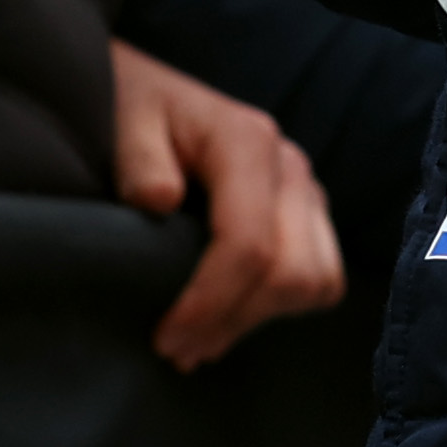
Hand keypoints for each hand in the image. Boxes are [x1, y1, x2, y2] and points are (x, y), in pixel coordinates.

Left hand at [111, 39, 343, 367]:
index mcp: (247, 141)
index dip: (210, 303)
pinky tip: (229, 314)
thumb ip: (139, 159)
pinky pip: (321, 279)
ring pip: (315, 282)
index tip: (166, 338)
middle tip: (176, 348)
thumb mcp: (125, 121)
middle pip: (290, 273)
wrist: (151, 97)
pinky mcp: (309, 215)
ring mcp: (306, 191)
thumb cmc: (135, 110)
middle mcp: (289, 166)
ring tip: (200, 338)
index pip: (249, 244)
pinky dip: (281, 308)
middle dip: (233, 321)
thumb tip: (160, 199)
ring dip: (258, 320)